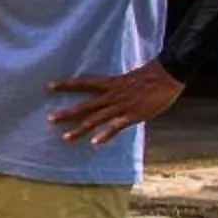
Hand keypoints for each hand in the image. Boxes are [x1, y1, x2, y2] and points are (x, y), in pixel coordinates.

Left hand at [47, 60, 185, 144]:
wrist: (169, 74)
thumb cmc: (152, 76)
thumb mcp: (129, 79)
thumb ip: (118, 87)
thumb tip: (111, 92)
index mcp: (111, 83)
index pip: (83, 82)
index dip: (66, 84)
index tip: (48, 86)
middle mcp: (112, 95)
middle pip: (85, 105)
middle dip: (67, 113)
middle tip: (49, 120)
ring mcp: (121, 106)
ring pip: (96, 119)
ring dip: (80, 129)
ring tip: (66, 138)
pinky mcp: (132, 115)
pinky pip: (116, 126)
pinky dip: (105, 134)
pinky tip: (94, 143)